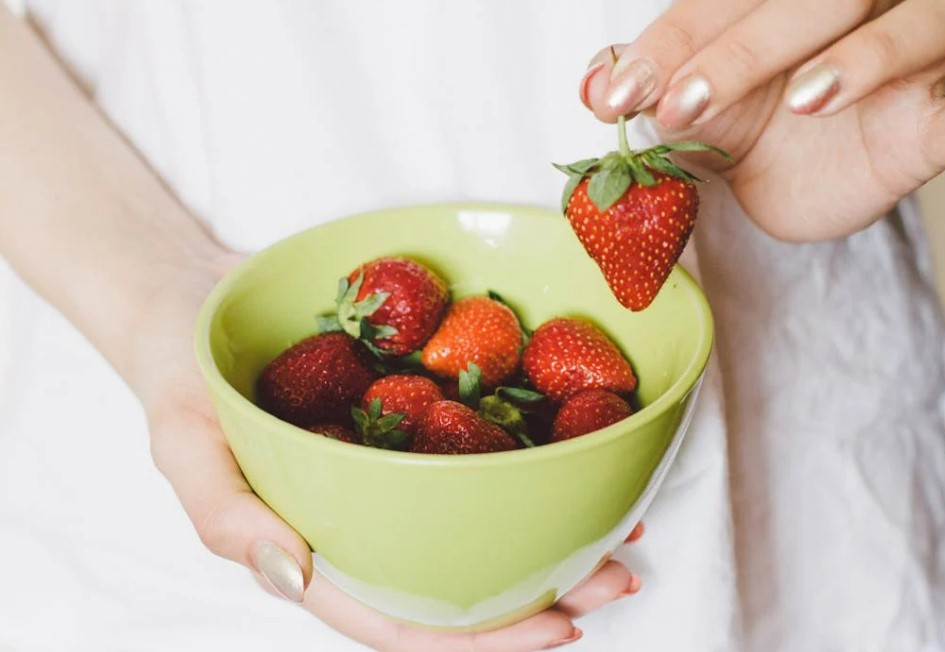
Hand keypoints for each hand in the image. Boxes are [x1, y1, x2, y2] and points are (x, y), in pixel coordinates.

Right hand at [140, 254, 641, 651]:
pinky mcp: (407, 413)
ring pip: (477, 518)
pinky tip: (578, 450)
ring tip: (621, 529)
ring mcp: (390, 467)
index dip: (481, 637)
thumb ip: (226, 515)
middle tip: (618, 572)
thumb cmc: (181, 374)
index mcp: (317, 546)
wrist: (196, 294)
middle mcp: (365, 518)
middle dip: (543, 590)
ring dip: (551, 531)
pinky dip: (528, 454)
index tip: (558, 624)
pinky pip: (473, 443)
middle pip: (460, 578)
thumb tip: (292, 577)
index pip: (402, 617)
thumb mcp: (181, 443)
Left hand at [582, 0, 944, 240]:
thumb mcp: (688, 107)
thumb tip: (592, 82)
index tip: (616, 95)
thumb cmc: (744, 123)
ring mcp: (903, 53)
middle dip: (741, 53)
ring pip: (915, 25)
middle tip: (682, 106)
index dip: (670, 44)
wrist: (794, 177)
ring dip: (865, 58)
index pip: (722, 2)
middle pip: (814, 3)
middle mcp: (846, 9)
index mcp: (769, 1)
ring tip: (809, 98)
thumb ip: (648, 87)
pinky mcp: (930, 118)